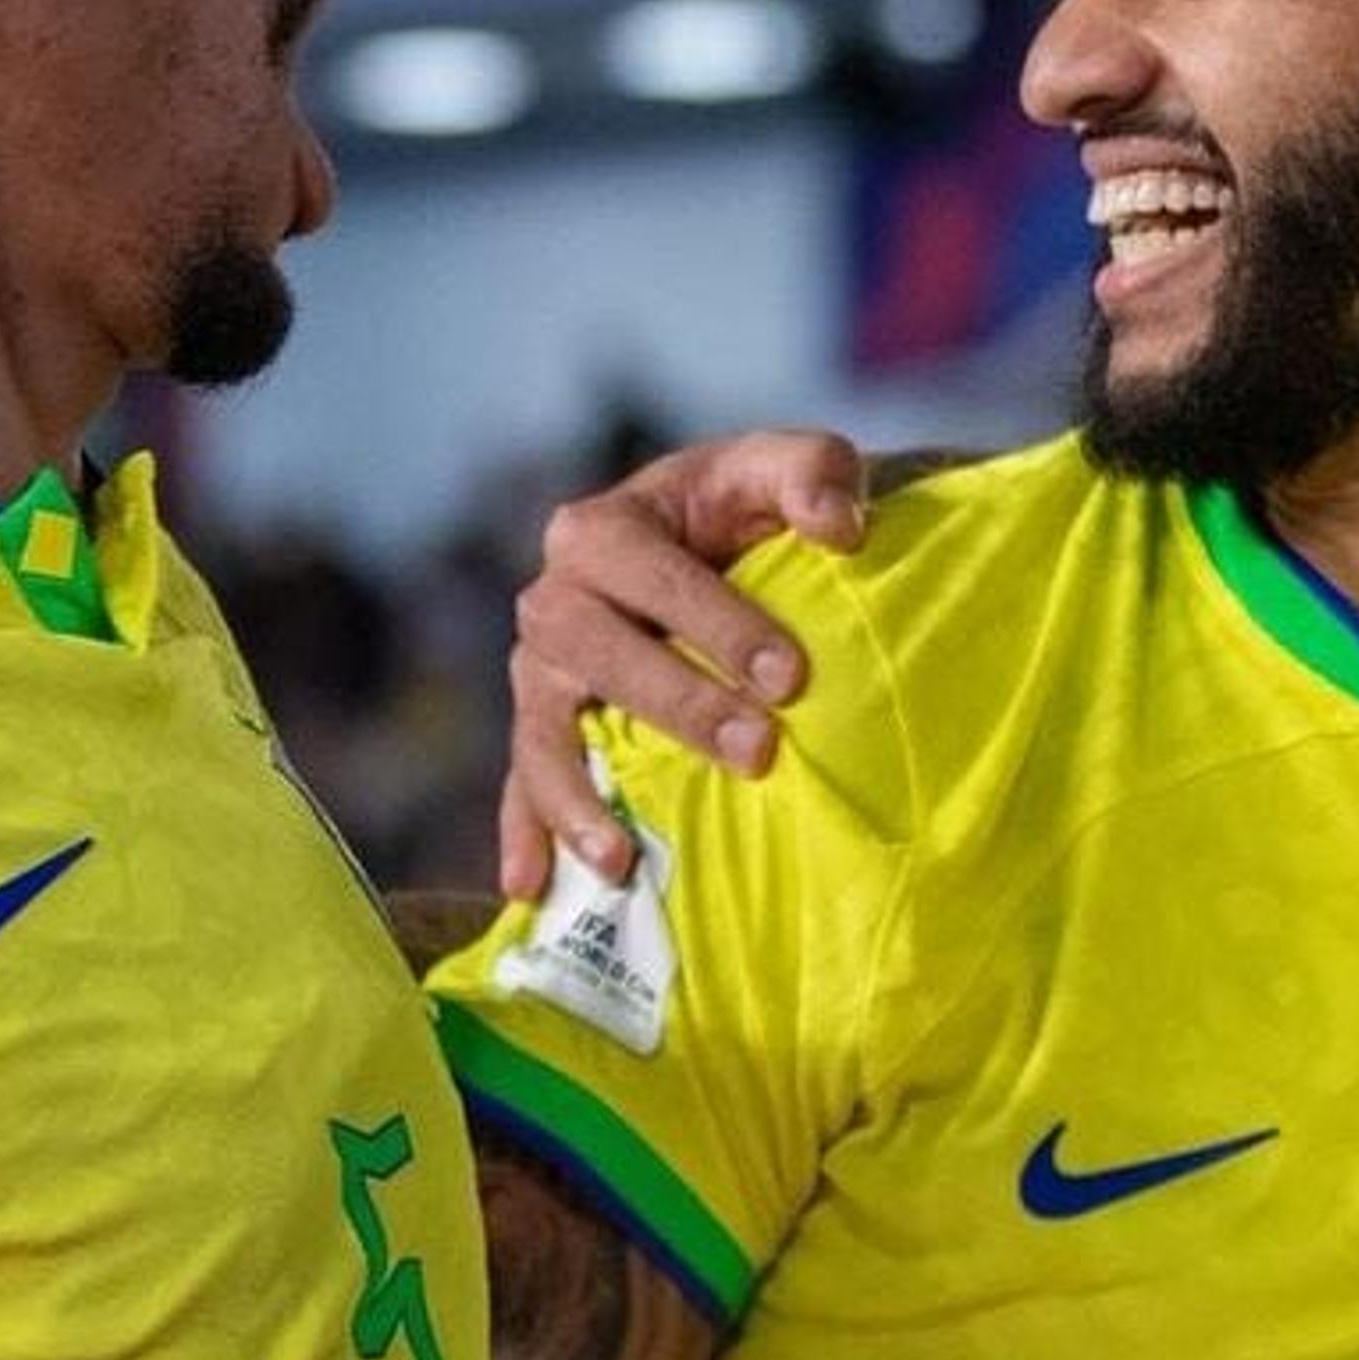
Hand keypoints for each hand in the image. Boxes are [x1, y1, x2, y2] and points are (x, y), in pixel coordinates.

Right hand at [496, 430, 867, 898]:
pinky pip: (520, 786)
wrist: (707, 552)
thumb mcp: (780, 468)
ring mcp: (539, 675)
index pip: (649, 572)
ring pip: (542, 732)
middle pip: (592, 651)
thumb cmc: (744, 511)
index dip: (716, 622)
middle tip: (757, 752)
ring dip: (574, 796)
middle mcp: (555, 599)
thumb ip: (813, 470)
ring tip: (620, 858)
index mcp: (602, 528)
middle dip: (674, 704)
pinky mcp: (542, 733)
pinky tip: (530, 891)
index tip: (790, 676)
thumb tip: (838, 526)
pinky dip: (523, 836)